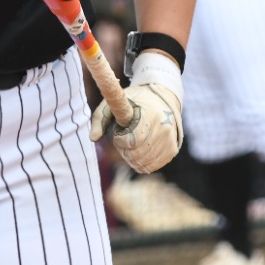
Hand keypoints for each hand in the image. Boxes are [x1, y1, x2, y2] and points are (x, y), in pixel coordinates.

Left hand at [90, 50, 182, 173]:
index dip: (120, 139)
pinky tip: (141, 149)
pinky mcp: (172, 150)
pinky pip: (152, 166)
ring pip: (143, 163)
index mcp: (149, 115)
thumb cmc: (134, 101)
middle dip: (124, 149)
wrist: (163, 98)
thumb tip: (92, 139)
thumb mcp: (114, 102)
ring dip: (132, 157)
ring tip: (133, 142)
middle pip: (135, 155)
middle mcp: (163, 128)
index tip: (119, 130)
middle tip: (125, 137)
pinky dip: (143, 162)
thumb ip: (100, 119)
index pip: (131, 141)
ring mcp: (169, 140)